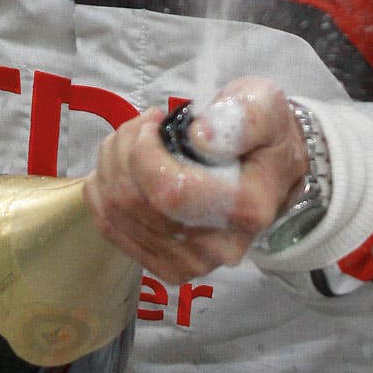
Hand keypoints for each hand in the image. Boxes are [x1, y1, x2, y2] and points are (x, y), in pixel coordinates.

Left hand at [83, 77, 306, 281]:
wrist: (267, 172)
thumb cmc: (263, 135)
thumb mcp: (264, 105)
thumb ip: (243, 117)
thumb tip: (202, 137)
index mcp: (247, 208)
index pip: (171, 191)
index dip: (144, 151)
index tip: (155, 121)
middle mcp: (219, 248)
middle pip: (134, 201)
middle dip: (124, 149)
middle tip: (145, 124)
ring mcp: (190, 264)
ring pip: (116, 212)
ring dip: (112, 163)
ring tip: (136, 139)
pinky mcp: (166, 267)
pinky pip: (109, 225)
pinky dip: (104, 188)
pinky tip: (125, 167)